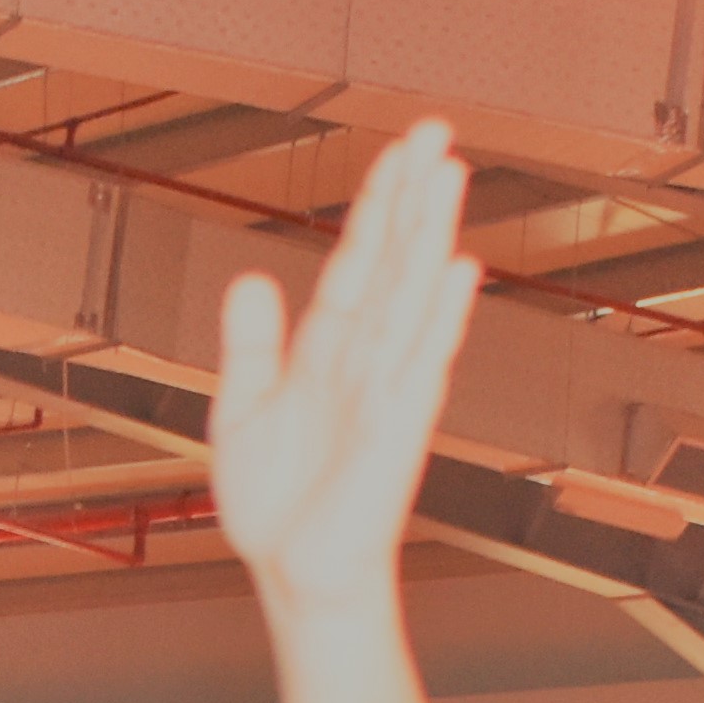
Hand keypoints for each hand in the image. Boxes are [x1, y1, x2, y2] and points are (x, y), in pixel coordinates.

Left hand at [210, 120, 479, 615]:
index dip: (374, 206)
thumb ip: (250, 345)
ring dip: (431, 234)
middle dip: (412, 196)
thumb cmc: (276, 503)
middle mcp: (365, 359)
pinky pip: (423, 363)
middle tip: (436, 129)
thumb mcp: (242, 411)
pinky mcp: (398, 430)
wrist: (293, 574)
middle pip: (393, 262)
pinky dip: (442, 316)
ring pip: (413, 296)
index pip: (355, 263)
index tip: (395, 150)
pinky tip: (460, 268)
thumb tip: (252, 276)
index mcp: (327, 350)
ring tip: (451, 172)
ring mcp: (387, 390)